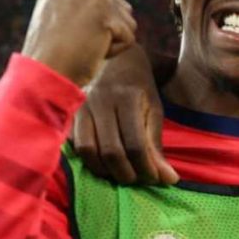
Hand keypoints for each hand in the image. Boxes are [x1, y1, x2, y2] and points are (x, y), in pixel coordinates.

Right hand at [21, 0, 136, 86]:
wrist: (43, 72)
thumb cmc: (52, 51)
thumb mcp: (62, 14)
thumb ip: (84, 0)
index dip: (91, 21)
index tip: (66, 29)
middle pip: (119, 7)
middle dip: (104, 29)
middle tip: (75, 39)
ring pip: (127, 22)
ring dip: (110, 40)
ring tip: (82, 44)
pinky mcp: (107, 14)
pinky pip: (128, 38)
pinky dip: (114, 51)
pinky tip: (91, 51)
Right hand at [71, 45, 177, 184]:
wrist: (114, 58)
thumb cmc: (138, 87)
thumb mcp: (154, 110)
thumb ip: (157, 145)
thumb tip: (169, 180)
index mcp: (127, 99)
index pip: (135, 145)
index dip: (145, 168)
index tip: (155, 179)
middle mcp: (101, 102)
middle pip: (111, 151)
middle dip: (126, 173)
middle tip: (137, 179)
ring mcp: (81, 107)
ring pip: (88, 151)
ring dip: (105, 171)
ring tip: (120, 174)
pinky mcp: (69, 113)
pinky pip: (74, 145)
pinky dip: (88, 161)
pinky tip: (102, 163)